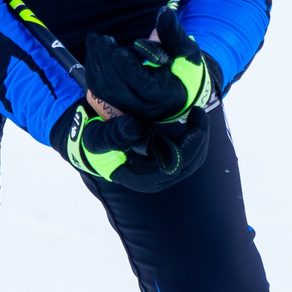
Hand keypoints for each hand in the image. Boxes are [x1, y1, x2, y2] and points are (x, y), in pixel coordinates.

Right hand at [59, 100, 210, 191]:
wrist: (91, 146)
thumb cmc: (93, 142)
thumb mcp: (95, 137)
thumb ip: (112, 134)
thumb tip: (134, 127)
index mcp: (141, 178)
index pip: (177, 165)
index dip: (191, 142)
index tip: (194, 116)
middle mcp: (155, 180)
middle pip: (190, 164)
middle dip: (200, 137)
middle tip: (200, 112)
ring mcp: (162, 174)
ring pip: (192, 161)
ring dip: (199, 137)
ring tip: (197, 114)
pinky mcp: (165, 164)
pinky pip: (188, 155)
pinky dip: (193, 138)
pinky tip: (191, 120)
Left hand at [83, 9, 221, 126]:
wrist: (181, 89)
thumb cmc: (184, 68)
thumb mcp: (185, 50)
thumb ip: (172, 33)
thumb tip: (164, 12)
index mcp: (163, 94)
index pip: (141, 83)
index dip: (127, 67)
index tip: (118, 48)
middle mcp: (144, 106)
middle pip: (119, 88)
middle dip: (107, 62)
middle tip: (102, 39)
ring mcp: (130, 107)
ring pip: (106, 91)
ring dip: (96, 65)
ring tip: (93, 40)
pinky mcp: (119, 104)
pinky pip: (100, 92)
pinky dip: (93, 72)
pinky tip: (92, 52)